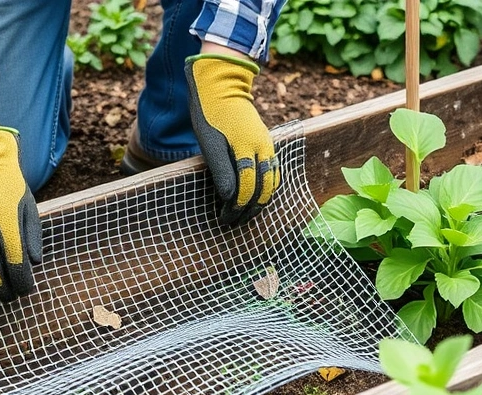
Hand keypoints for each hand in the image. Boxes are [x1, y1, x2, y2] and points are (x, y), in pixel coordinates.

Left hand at [184, 53, 279, 225]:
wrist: (222, 84)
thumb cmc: (210, 113)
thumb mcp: (209, 143)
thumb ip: (221, 170)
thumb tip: (229, 197)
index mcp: (247, 148)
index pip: (247, 188)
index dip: (236, 208)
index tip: (224, 219)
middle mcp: (263, 148)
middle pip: (263, 189)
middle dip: (250, 210)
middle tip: (234, 222)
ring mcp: (267, 144)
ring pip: (272, 181)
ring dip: (260, 201)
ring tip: (245, 214)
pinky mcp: (265, 142)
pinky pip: (272, 170)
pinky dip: (266, 187)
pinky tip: (255, 195)